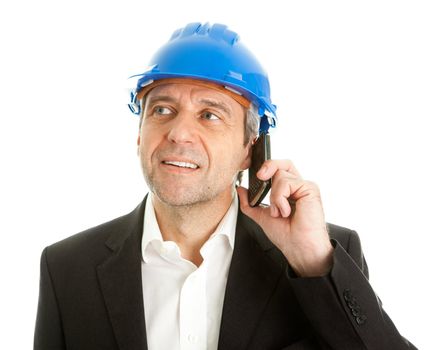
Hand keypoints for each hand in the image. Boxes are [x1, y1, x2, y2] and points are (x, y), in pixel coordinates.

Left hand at [237, 159, 333, 276]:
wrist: (298, 247)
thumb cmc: (286, 236)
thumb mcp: (261, 216)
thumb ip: (250, 203)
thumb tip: (240, 189)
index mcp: (289, 191)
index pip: (278, 169)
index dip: (267, 167)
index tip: (255, 176)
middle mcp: (297, 186)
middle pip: (282, 163)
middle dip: (268, 166)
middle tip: (259, 177)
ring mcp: (304, 186)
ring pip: (280, 174)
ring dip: (274, 196)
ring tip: (279, 212)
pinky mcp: (310, 188)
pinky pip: (287, 182)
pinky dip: (280, 198)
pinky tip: (286, 212)